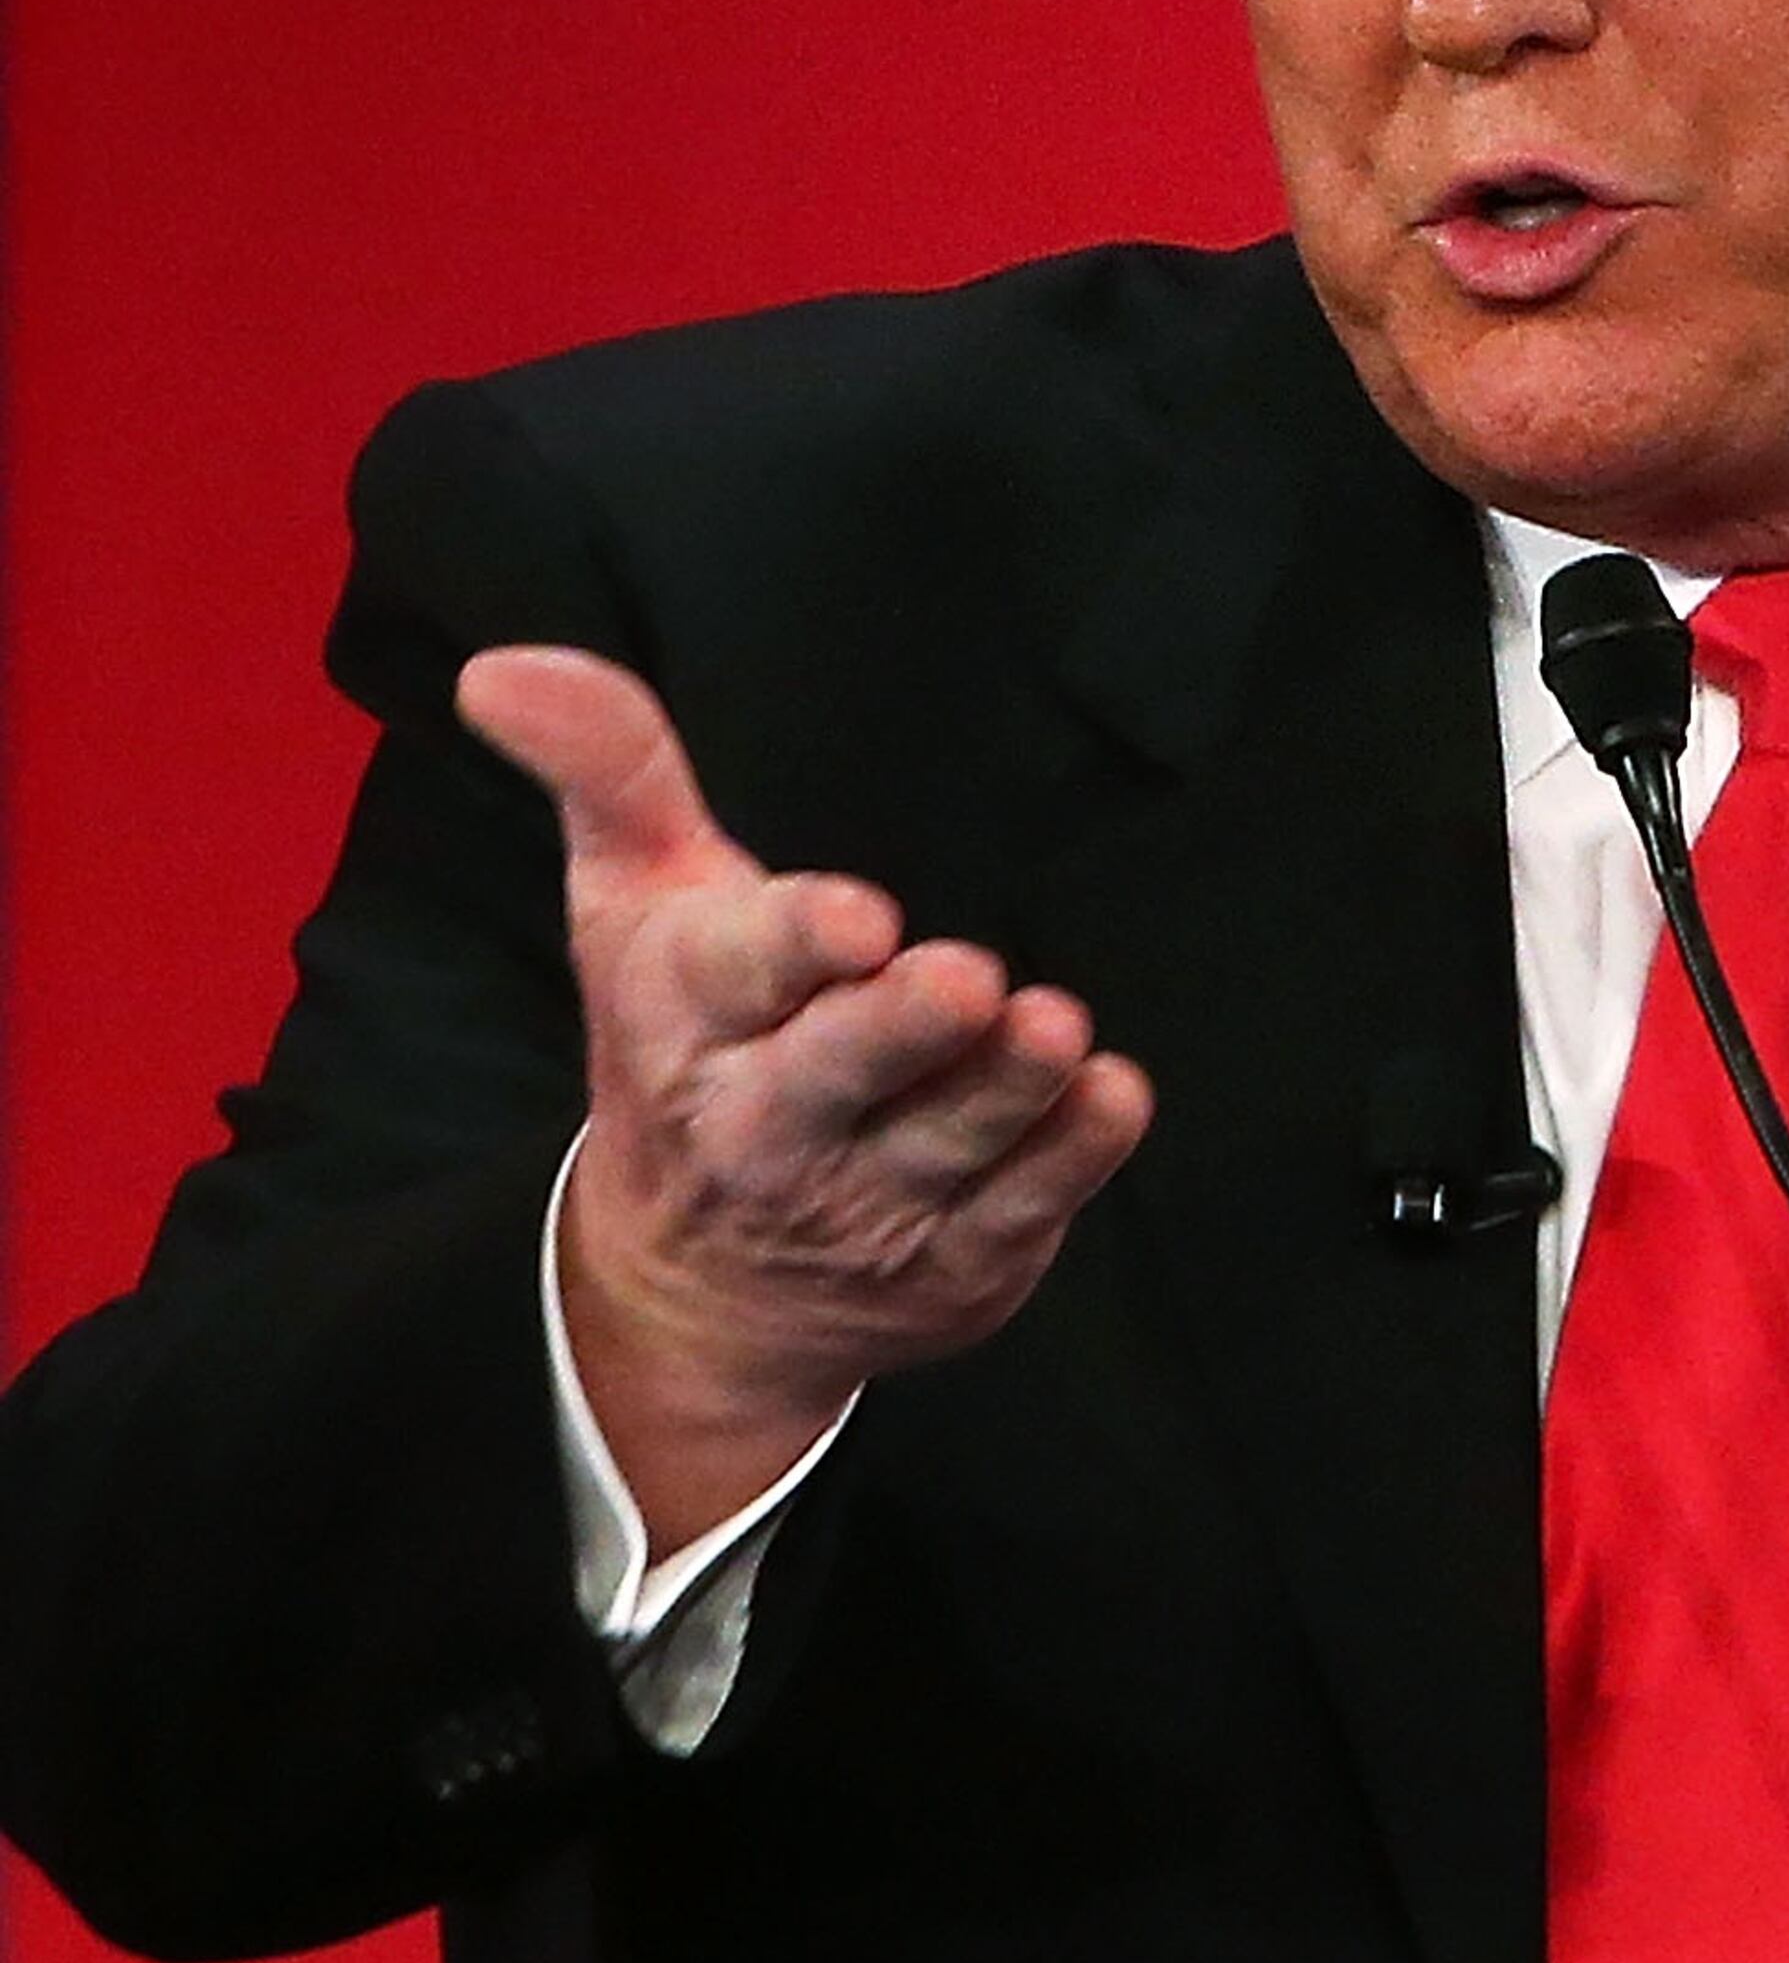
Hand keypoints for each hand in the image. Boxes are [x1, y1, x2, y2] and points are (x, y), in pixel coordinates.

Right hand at [462, 645, 1151, 1556]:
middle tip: (966, 977)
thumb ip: (607, 769)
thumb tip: (505, 670)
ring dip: (1008, 1087)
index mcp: (688, 1021)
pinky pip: (1025, 1207)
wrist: (695, 1292)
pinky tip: (1108, 1097)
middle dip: (901, 1026)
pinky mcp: (958, 1259)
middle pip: (840, 1072)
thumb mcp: (630, 905)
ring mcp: (868, 1203)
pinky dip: (1072, 1157)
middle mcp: (769, 1123)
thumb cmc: (683, 1051)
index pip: (737, 973)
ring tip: (1053, 1029)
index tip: (857, 917)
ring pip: (948, 1140)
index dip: (796, 942)